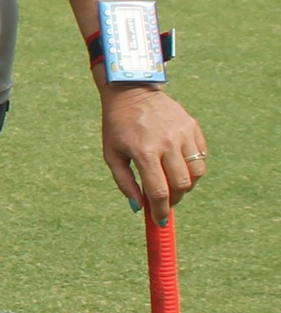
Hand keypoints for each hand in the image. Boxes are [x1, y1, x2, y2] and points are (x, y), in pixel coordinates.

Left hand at [99, 82, 207, 223]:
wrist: (131, 91)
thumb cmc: (118, 126)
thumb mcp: (111, 154)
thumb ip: (124, 182)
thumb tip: (139, 208)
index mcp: (144, 151)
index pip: (159, 191)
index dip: (161, 210)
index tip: (160, 221)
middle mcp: (167, 142)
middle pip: (182, 184)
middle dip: (175, 199)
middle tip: (165, 202)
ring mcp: (183, 133)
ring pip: (197, 172)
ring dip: (187, 184)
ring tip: (173, 183)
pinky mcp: (192, 127)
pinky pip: (201, 156)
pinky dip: (194, 167)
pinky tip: (179, 166)